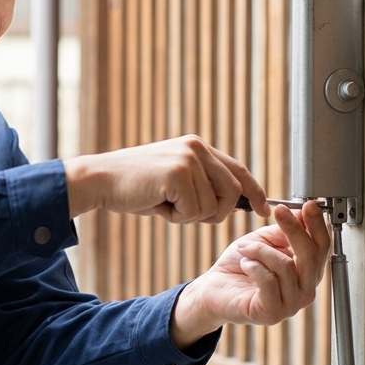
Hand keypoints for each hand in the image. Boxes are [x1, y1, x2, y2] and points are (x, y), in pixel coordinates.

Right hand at [63, 135, 268, 222]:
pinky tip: (157, 204)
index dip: (254, 191)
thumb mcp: (175, 181)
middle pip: (232, 191)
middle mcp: (197, 148)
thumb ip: (203, 185)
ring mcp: (188, 159)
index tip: (263, 209)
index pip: (238, 169)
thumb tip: (237, 203)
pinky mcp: (178, 173)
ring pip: (212, 206)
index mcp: (198, 147)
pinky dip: (176, 218)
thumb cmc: (136, 187)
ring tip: (165, 204)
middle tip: (185, 214)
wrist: (101, 180)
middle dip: (216, 213)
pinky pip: (194, 211)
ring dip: (189, 216)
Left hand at [169, 201, 330, 348]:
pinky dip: (254, 266)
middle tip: (280, 211)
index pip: (322, 247)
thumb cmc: (240, 266)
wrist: (213, 290)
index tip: (309, 205)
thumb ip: (286, 231)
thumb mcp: (265, 241)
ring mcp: (291, 305)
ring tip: (245, 248)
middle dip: (295, 230)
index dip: (317, 225)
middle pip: (311, 256)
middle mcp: (305, 291)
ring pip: (286, 266)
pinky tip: (245, 264)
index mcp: (307, 273)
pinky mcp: (272, 313)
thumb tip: (304, 212)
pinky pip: (268, 281)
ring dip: (261, 250)